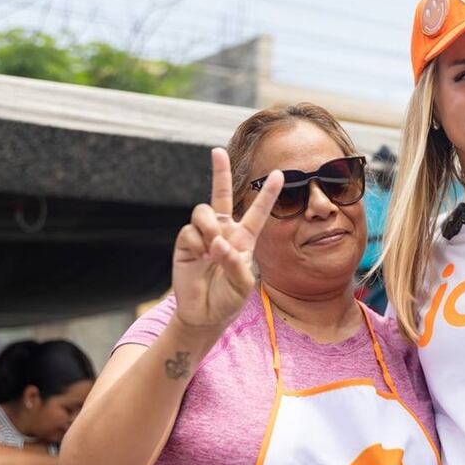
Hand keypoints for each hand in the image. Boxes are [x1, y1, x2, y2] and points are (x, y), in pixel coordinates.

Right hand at [171, 148, 283, 331]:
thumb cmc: (228, 299)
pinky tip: (199, 259)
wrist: (204, 314)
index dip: (268, 194)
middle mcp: (224, 231)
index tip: (279, 174)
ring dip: (209, 227)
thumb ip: (235, 263)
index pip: (258, 212)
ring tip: (212, 250)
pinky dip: (196, 245)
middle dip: (220, 172)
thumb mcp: (242, 286)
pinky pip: (189, 231)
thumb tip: (218, 243)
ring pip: (203, 212)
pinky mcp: (185, 243)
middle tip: (217, 151)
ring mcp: (203, 235)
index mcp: (244, 238)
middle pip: (221, 195)